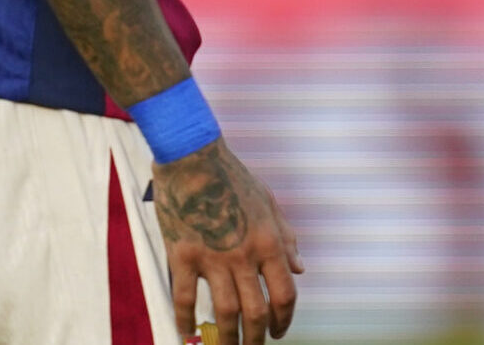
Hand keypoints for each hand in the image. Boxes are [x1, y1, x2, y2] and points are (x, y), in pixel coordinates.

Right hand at [154, 139, 302, 344]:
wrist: (193, 158)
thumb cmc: (233, 178)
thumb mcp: (269, 204)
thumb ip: (286, 238)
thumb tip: (301, 268)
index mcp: (269, 242)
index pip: (285, 294)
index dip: (284, 320)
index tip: (278, 332)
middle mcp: (244, 255)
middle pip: (256, 312)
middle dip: (256, 339)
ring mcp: (212, 258)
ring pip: (224, 313)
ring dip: (227, 339)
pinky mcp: (182, 255)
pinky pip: (184, 298)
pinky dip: (185, 320)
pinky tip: (186, 333)